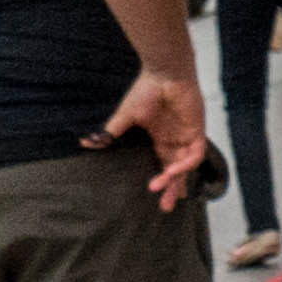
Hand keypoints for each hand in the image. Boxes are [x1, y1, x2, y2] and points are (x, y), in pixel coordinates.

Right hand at [91, 69, 209, 208]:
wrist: (164, 73)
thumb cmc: (146, 90)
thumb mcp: (125, 117)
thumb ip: (110, 133)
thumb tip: (85, 143)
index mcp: (162, 138)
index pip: (164, 164)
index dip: (162, 181)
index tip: (154, 196)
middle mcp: (176, 139)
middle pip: (176, 170)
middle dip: (172, 189)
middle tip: (165, 208)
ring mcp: (187, 135)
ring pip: (185, 165)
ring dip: (174, 179)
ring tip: (159, 191)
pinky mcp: (196, 130)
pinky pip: (194, 154)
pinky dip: (184, 165)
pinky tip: (171, 172)